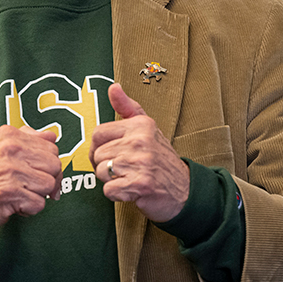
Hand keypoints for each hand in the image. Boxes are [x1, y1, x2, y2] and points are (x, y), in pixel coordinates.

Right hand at [0, 125, 61, 235]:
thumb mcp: (2, 150)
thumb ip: (29, 140)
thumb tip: (52, 137)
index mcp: (10, 135)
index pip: (52, 148)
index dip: (49, 165)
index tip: (37, 174)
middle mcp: (9, 149)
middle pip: (55, 166)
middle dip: (47, 181)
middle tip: (29, 187)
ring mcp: (9, 170)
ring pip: (49, 185)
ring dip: (38, 196)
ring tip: (19, 194)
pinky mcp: (9, 192)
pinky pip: (39, 204)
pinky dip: (29, 210)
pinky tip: (14, 204)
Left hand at [91, 83, 188, 221]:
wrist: (185, 188)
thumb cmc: (161, 158)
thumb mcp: (147, 128)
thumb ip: (127, 107)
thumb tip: (113, 87)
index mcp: (140, 125)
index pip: (98, 133)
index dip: (98, 147)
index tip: (110, 154)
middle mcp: (141, 140)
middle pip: (97, 155)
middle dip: (106, 166)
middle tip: (124, 169)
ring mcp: (141, 162)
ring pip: (101, 172)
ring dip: (112, 180)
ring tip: (130, 177)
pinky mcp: (140, 184)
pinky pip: (109, 190)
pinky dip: (118, 194)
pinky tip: (132, 189)